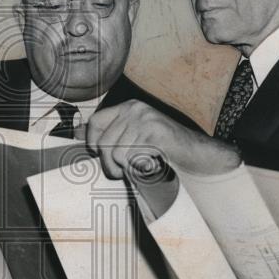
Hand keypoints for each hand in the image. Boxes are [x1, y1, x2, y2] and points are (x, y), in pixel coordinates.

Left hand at [85, 100, 240, 179]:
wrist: (198, 155)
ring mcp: (146, 119)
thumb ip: (112, 135)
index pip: (96, 122)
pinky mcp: (155, 132)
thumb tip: (80, 136)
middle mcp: (136, 110)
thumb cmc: (165, 150)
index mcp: (129, 108)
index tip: (100, 156)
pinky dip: (138, 168)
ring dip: (124, 169)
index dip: (92, 143)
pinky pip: (131, 157)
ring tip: (137, 168)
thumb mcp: (135, 138)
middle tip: (123, 171)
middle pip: (104, 143)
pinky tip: (149, 165)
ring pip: (116, 153)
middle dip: (109, 164)